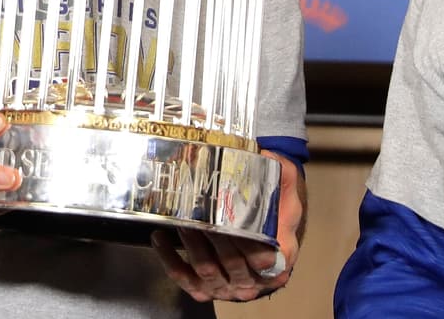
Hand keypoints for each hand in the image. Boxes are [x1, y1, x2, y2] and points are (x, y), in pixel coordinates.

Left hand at [151, 150, 304, 301]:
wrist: (261, 239)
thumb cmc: (272, 218)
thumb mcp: (284, 197)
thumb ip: (283, 175)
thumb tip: (267, 154)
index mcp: (277, 260)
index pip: (264, 258)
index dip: (248, 245)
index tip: (234, 225)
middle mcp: (252, 279)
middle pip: (232, 264)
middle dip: (214, 240)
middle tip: (198, 215)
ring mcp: (227, 287)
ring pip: (208, 272)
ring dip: (192, 247)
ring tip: (180, 222)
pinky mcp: (204, 288)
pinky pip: (185, 280)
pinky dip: (170, 262)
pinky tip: (160, 239)